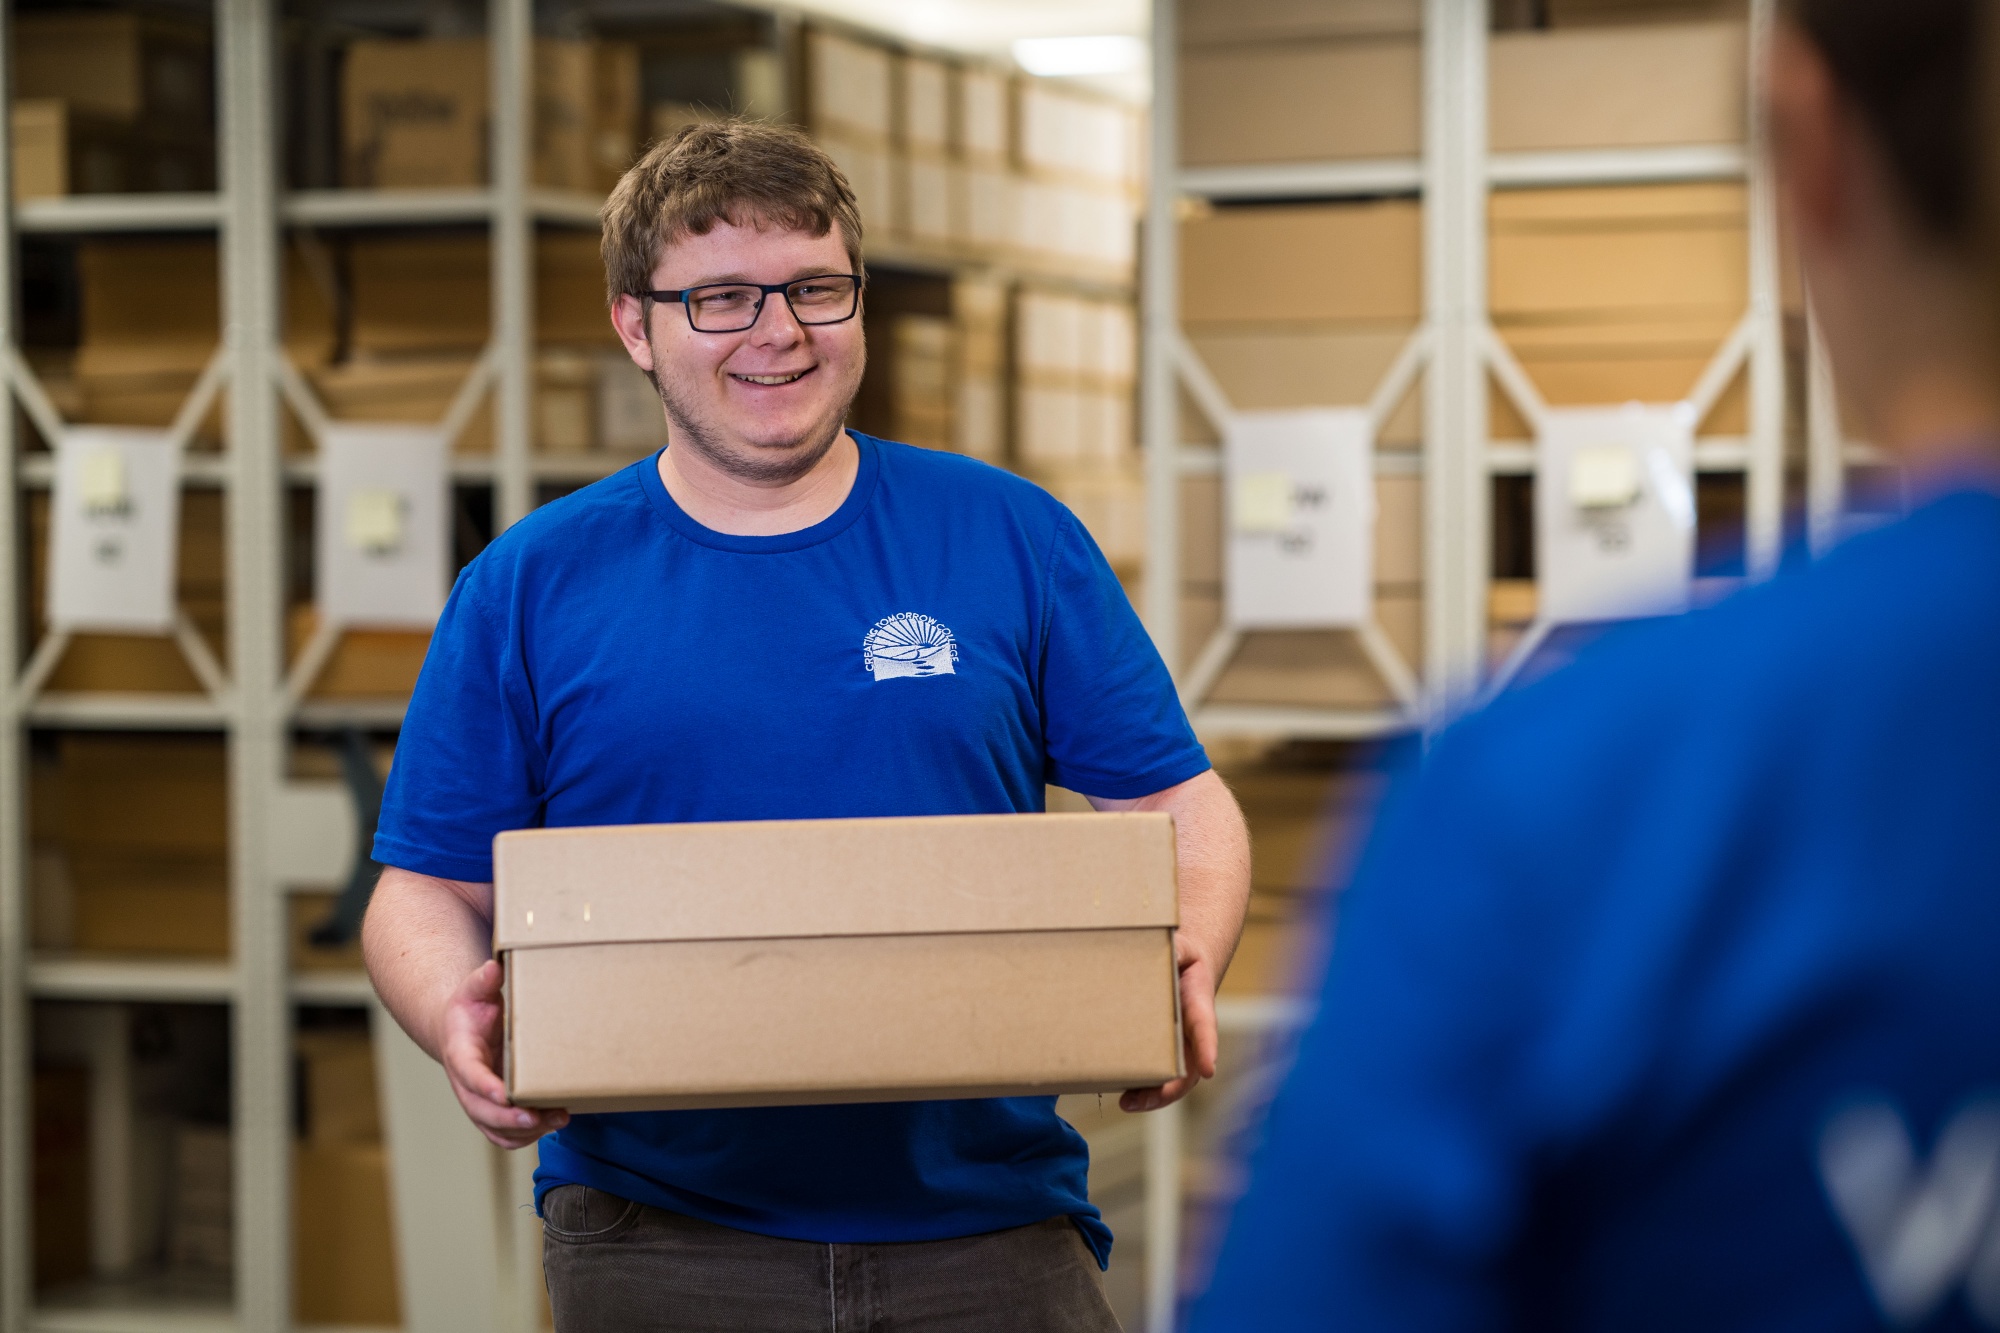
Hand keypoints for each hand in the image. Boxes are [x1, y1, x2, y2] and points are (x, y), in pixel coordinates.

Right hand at [438, 959, 569, 1148]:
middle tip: (536, 1117)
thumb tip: (494, 967)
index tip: (505, 1095)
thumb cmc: (470, 1011)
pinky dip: (525, 1136)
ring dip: (523, 1131)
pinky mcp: (492, 1111)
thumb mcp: (473, 990)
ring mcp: (478, 1101)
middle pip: (481, 1111)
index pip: (469, 1075)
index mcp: (460, 1054)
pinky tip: (551, 1124)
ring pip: (494, 1129)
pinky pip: (504, 1135)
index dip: (485, 1087)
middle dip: (508, 1118)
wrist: (460, 1032)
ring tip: (557, 1119)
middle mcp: (466, 1084)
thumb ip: (483, 981)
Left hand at [1120, 947, 1219, 1112]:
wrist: (1187, 965)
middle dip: (1170, 1088)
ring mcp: (1180, 1045)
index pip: (1205, 1028)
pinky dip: (1143, 1088)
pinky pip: (1158, 1074)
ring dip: (1153, 1096)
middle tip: (1144, 1098)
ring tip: (1128, 1103)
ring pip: (1174, 1080)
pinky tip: (1122, 1095)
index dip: (1207, 1048)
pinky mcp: (1163, 1050)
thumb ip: (1176, 950)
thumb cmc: (1183, 956)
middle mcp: (1193, 1033)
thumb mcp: (1181, 947)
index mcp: (1199, 1004)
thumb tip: (1168, 951)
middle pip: (1189, 1069)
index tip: (1208, 1067)